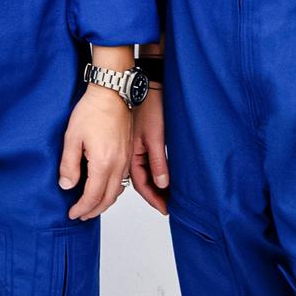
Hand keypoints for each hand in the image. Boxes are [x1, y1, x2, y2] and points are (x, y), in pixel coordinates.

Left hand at [59, 85, 131, 220]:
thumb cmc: (92, 111)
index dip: (81, 208)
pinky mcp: (128, 154)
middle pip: (107, 199)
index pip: (92, 196)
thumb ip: (69, 164)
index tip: (72, 213)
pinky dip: (112, 191)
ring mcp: (125, 161)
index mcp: (103, 163)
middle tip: (80, 215)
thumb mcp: (72, 137)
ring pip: (117, 192)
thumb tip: (67, 185)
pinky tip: (103, 188)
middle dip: (93, 211)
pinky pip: (122, 181)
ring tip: (90, 206)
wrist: (112, 94)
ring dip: (104, 203)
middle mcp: (118, 166)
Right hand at [128, 86, 170, 213]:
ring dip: (151, 186)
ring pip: (139, 175)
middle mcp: (128, 155)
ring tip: (165, 196)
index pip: (142, 185)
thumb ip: (158, 162)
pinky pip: (140, 165)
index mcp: (131, 155)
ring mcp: (130, 149)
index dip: (154, 199)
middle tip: (167, 207)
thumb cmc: (147, 106)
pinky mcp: (133, 142)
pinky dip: (149, 175)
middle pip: (140, 182)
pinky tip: (157, 176)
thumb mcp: (155, 136)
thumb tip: (162, 184)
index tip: (166, 210)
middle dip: (153, 196)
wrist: (137, 86)